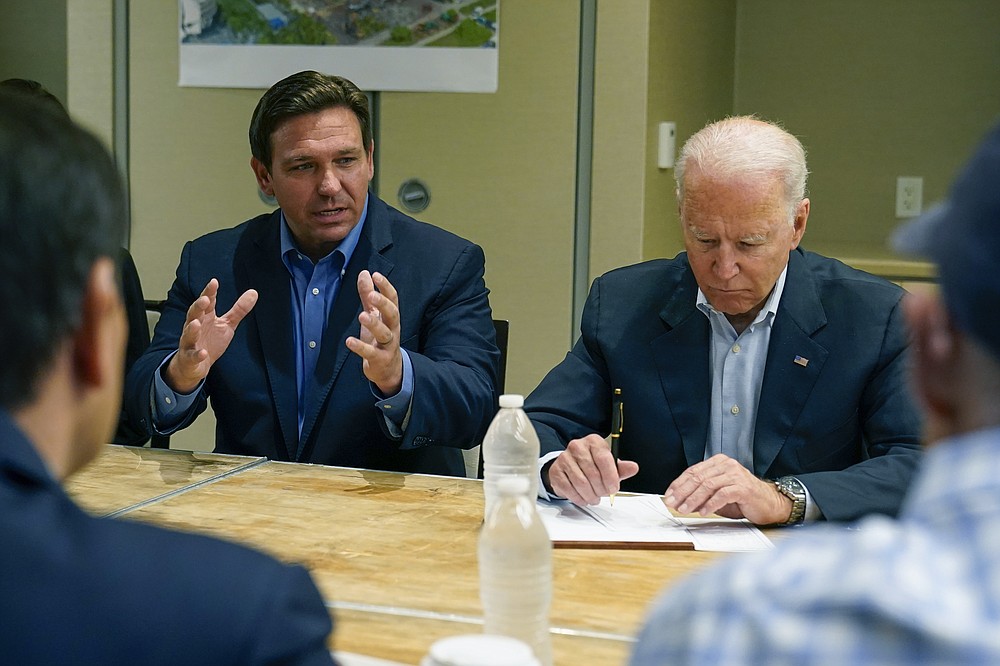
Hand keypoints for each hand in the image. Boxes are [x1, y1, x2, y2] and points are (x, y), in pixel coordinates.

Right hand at [165, 278, 257, 393]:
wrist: (194, 365)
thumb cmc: (210, 342)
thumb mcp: (227, 324)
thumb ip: (238, 310)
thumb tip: (254, 292)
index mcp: (205, 317)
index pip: (207, 302)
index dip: (209, 292)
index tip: (214, 282)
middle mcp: (195, 327)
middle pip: (194, 314)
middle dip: (198, 307)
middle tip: (205, 299)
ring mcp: (190, 342)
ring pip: (189, 334)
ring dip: (192, 329)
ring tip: (196, 323)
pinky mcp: (190, 358)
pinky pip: (192, 356)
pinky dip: (197, 355)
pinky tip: (203, 353)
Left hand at [346, 270, 402, 394]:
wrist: (388, 369)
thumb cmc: (379, 339)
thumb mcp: (374, 315)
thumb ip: (368, 295)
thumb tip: (365, 273)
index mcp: (391, 317)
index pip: (393, 299)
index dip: (386, 287)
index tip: (376, 275)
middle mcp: (392, 329)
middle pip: (393, 314)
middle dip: (383, 304)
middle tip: (372, 296)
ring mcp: (387, 345)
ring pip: (384, 333)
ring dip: (374, 324)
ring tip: (362, 316)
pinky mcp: (379, 359)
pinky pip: (371, 353)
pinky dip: (360, 347)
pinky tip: (350, 341)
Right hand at [545, 434, 638, 504]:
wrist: (569, 466)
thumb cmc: (591, 464)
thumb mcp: (609, 465)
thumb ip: (621, 468)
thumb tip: (633, 468)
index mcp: (594, 442)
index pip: (604, 459)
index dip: (611, 477)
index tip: (614, 488)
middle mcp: (578, 446)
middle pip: (593, 473)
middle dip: (601, 489)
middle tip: (604, 494)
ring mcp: (564, 458)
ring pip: (581, 483)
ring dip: (590, 495)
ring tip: (595, 497)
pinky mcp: (556, 471)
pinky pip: (569, 489)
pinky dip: (579, 498)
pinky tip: (583, 498)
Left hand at [663, 453, 791, 524]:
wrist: (769, 503)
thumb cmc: (742, 499)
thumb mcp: (717, 494)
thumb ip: (701, 494)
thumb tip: (679, 501)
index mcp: (718, 462)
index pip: (693, 471)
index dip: (679, 484)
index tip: (668, 495)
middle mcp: (727, 465)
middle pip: (698, 477)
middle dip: (682, 492)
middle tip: (672, 503)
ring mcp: (736, 475)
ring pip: (708, 485)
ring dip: (693, 499)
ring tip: (684, 509)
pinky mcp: (743, 487)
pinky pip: (722, 494)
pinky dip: (710, 504)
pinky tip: (703, 512)